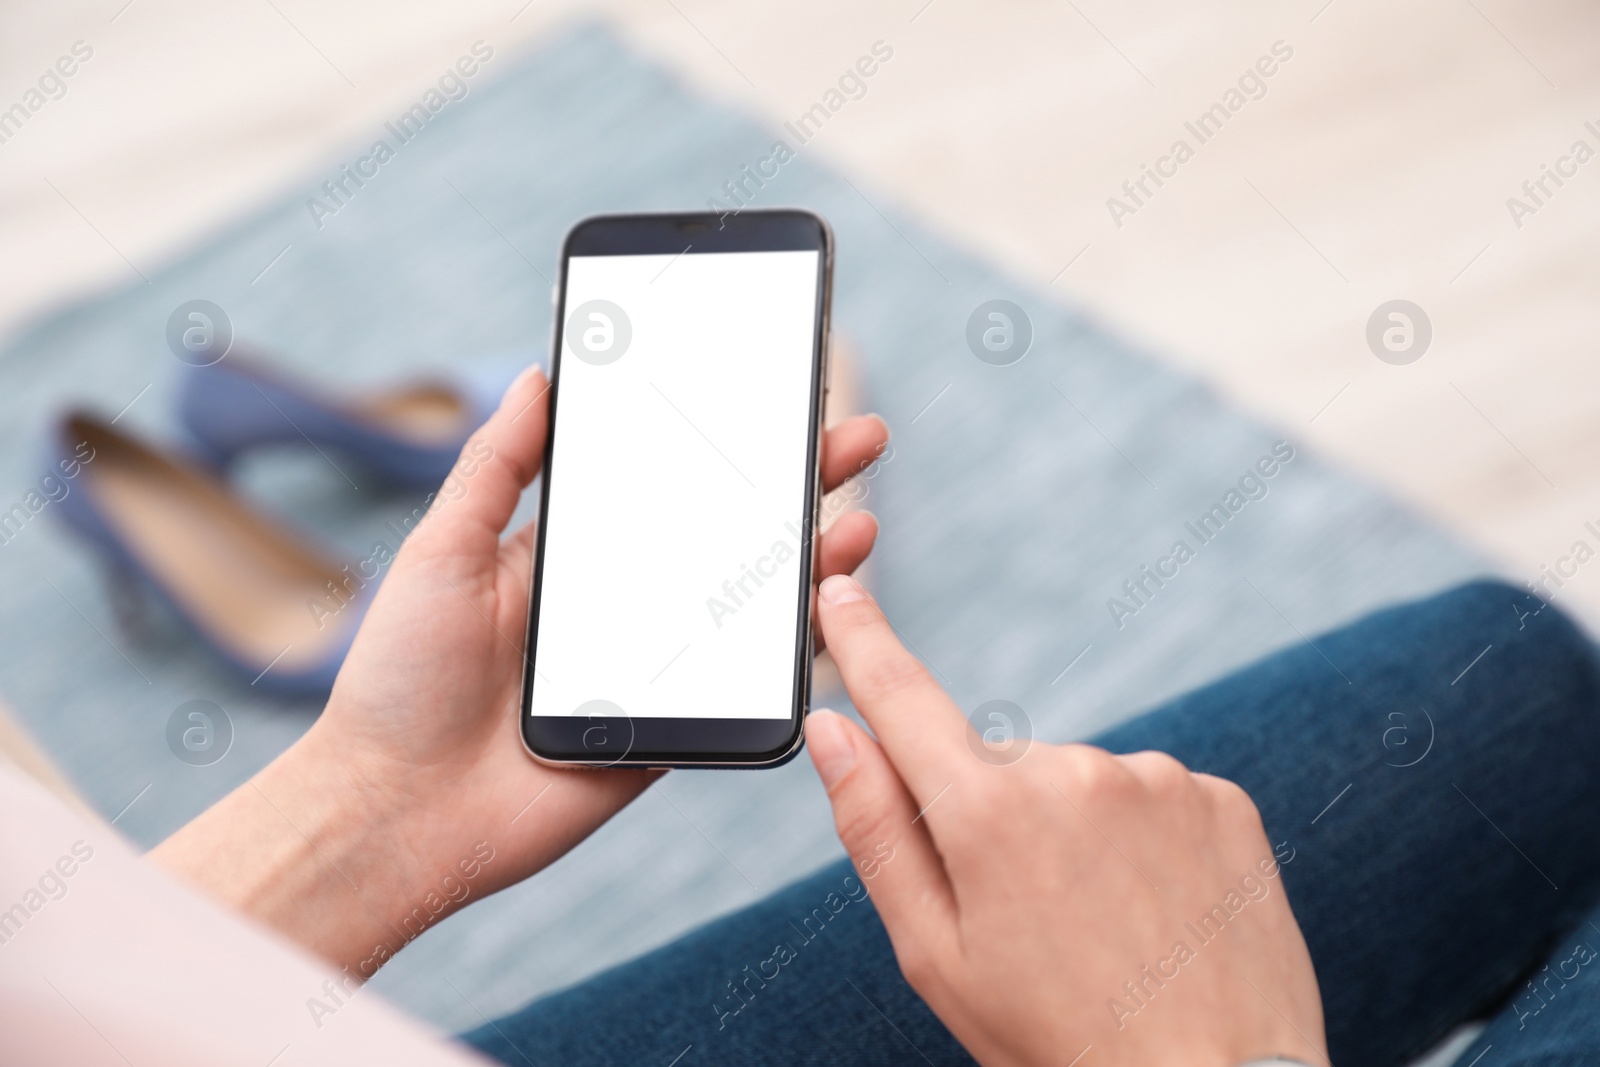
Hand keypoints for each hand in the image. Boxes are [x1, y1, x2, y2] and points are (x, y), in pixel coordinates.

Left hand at [152, 366, 888, 975]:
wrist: (395, 810)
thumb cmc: (401, 677)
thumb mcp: (442, 549)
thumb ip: (497, 466)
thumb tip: (538, 376)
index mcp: (576, 556)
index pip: (669, 484)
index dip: (726, 443)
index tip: (779, 395)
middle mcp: (625, 606)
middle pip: (730, 537)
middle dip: (798, 488)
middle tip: (859, 438)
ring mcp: (655, 670)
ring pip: (751, 612)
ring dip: (813, 569)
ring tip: (859, 528)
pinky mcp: (669, 731)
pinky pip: (742, 694)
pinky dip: (793, 661)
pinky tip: (828, 620)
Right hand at [805, 574, 1327, 1066]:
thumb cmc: (1060, 1041)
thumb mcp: (937, 955)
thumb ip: (876, 829)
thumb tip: (835, 730)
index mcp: (989, 815)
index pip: (903, 698)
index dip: (864, 641)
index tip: (842, 590)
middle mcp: (1074, 771)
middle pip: (996, 766)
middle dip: (995, 820)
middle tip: (1031, 920)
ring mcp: (1157, 779)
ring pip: (1077, 784)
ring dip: (1074, 834)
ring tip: (1104, 929)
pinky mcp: (1219, 796)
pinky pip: (1148, 797)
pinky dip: (1141, 841)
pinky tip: (1154, 912)